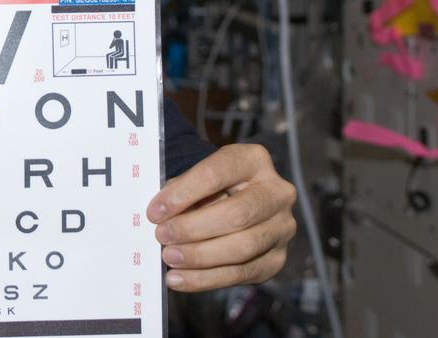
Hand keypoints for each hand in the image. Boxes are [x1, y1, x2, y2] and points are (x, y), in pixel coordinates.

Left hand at [146, 143, 296, 291]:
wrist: (234, 200)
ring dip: (200, 256)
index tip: (155, 211)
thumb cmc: (207, 187)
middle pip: (236, 214)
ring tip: (169, 258)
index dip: (183, 193)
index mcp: (253, 160)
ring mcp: (282, 228)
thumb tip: (159, 216)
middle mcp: (277, 192)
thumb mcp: (195, 177)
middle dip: (193, 228)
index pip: (216, 174)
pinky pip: (242, 273)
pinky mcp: (277, 259)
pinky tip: (179, 278)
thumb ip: (180, 191)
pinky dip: (206, 278)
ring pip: (242, 247)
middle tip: (161, 236)